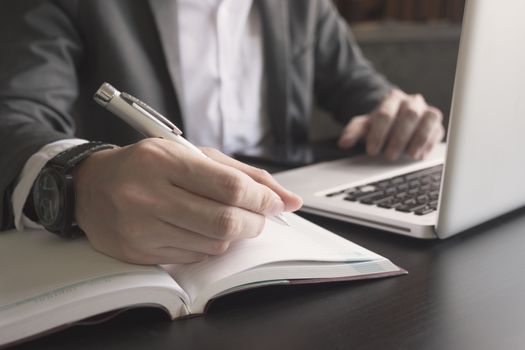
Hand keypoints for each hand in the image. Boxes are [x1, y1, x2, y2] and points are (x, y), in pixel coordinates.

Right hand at [73, 138, 302, 264]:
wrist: (92, 187)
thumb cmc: (146, 165)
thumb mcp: (191, 155)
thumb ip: (242, 173)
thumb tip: (288, 199)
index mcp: (164, 161)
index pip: (229, 186)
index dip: (262, 198)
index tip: (275, 203)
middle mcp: (149, 195)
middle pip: (225, 221)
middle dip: (255, 222)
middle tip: (260, 217)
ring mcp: (142, 228)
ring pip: (214, 243)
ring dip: (235, 235)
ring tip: (231, 219)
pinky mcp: (139, 252)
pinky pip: (195, 257)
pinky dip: (211, 246)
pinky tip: (203, 230)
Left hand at [338, 89, 444, 160]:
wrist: (397, 120)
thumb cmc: (381, 124)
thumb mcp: (365, 126)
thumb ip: (353, 132)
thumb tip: (343, 142)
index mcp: (392, 98)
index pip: (385, 114)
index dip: (378, 134)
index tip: (372, 151)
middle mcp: (412, 101)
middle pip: (409, 115)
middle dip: (398, 138)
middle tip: (389, 156)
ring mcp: (426, 110)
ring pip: (428, 119)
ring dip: (418, 139)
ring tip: (409, 155)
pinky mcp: (437, 123)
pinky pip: (438, 129)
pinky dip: (429, 143)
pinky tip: (420, 155)